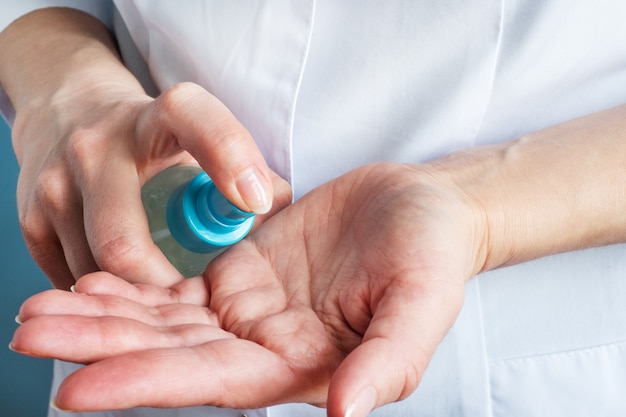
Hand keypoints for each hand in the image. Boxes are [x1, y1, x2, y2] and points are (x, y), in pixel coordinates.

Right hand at [1, 9, 290, 288]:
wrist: (69, 112)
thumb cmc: (156, 138)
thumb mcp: (202, 138)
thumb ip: (251, 174)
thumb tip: (280, 220)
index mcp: (156, 118)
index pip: (191, 118)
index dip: (228, 155)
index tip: (254, 202)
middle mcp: (98, 147)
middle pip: (123, 243)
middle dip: (161, 290)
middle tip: (196, 304)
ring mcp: (56, 185)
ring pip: (95, 275)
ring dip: (135, 299)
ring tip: (165, 299)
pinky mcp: (30, 219)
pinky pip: (72, 279)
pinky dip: (107, 295)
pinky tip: (129, 289)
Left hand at [12, 162, 486, 415]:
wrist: (424, 206)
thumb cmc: (432, 253)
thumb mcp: (422, 303)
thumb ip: (389, 360)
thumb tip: (346, 414)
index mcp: (305, 364)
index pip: (215, 383)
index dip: (149, 385)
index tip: (77, 387)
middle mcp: (267, 345)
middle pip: (172, 354)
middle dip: (102, 349)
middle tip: (30, 336)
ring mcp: (249, 309)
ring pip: (164, 321)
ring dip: (103, 317)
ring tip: (38, 311)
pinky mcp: (241, 273)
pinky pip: (176, 287)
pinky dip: (133, 286)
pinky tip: (91, 282)